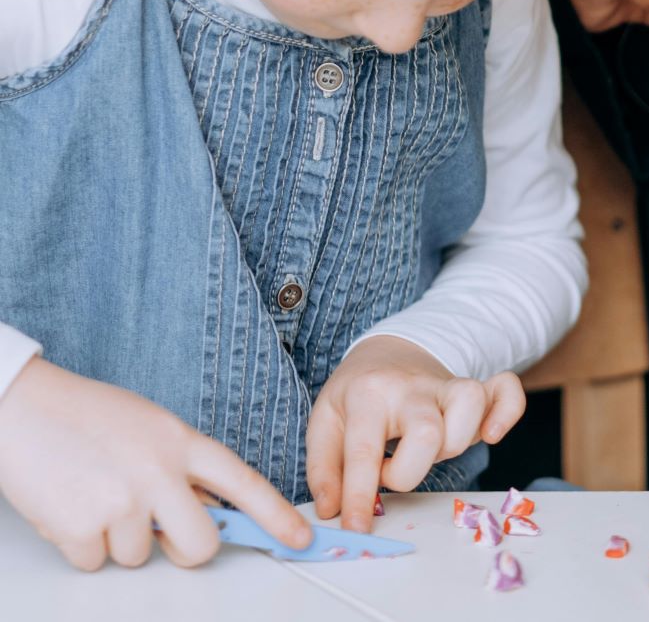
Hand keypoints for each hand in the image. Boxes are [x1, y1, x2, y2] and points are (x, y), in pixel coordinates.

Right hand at [0, 357, 310, 570]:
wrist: (24, 406)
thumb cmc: (84, 414)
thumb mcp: (150, 427)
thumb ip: (181, 466)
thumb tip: (204, 512)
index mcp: (179, 440)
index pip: (241, 481)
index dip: (275, 513)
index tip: (301, 536)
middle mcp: (158, 472)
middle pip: (198, 545)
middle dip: (181, 548)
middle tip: (156, 528)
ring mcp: (121, 502)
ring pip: (138, 556)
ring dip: (116, 537)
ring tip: (94, 490)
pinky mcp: (81, 529)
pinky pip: (95, 562)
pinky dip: (81, 543)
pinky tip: (70, 504)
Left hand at [306, 337, 524, 530]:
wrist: (386, 353)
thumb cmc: (357, 394)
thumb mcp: (325, 421)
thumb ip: (323, 468)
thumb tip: (332, 510)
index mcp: (368, 394)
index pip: (364, 451)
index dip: (358, 497)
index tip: (356, 530)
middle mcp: (412, 388)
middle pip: (428, 432)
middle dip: (410, 471)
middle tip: (392, 471)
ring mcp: (447, 386)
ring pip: (469, 405)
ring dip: (453, 443)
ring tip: (429, 450)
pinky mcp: (477, 389)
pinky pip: (507, 391)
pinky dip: (508, 412)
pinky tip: (492, 434)